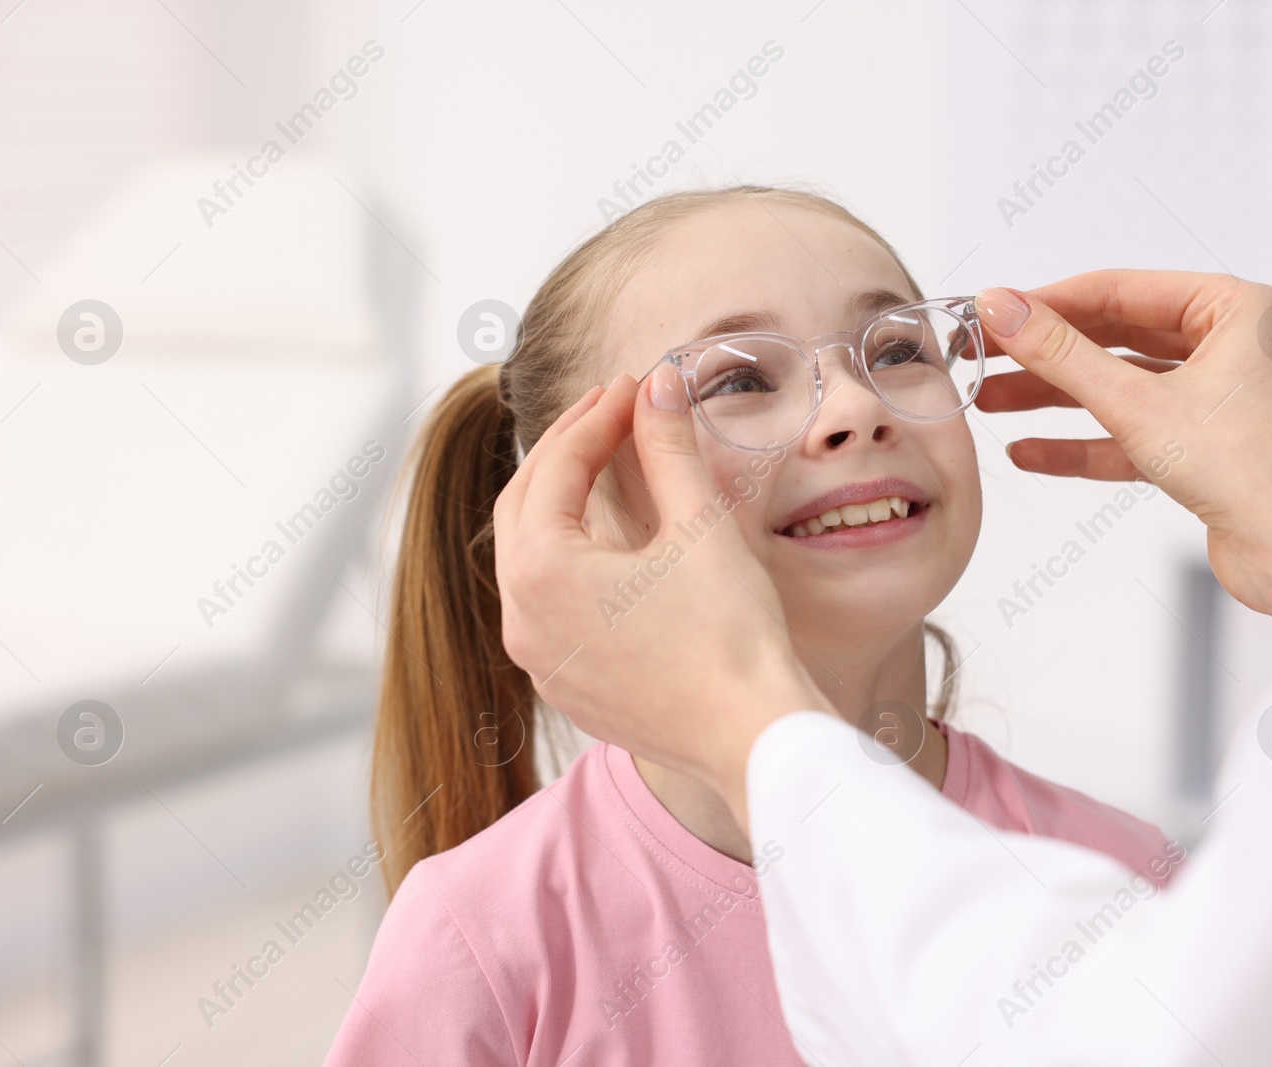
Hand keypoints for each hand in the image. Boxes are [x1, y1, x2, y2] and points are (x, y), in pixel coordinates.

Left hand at [492, 368, 831, 829]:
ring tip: (606, 462)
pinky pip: (549, 605)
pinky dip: (571, 559)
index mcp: (540, 569)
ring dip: (563, 503)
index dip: (598, 416)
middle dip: (568, 450)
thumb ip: (667, 446)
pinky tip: (609, 544)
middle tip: (612, 409)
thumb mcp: (699, 525)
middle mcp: (520, 616)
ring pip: (531, 556)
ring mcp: (538, 657)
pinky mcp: (565, 685)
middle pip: (525, 505)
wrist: (751, 738)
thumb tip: (656, 383)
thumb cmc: (729, 635)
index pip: (558, 466)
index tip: (635, 387)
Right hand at [972, 270, 1271, 628]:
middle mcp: (1228, 347)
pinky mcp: (1200, 448)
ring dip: (1054, 399)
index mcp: (1234, 310)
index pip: (1119, 290)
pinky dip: (1081, 442)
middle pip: (1114, 338)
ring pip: (1116, 387)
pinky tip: (1029, 451)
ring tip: (990, 403)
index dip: (1048, 302)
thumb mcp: (1136, 402)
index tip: (993, 312)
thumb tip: (1002, 308)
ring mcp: (1213, 399)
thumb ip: (1061, 354)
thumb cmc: (1251, 470)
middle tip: (985, 357)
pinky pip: (1128, 433)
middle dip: (1045, 355)